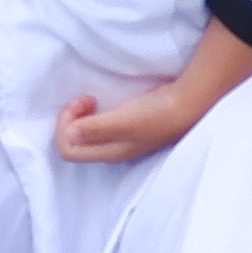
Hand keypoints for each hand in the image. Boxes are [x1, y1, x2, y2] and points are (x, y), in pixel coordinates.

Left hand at [55, 72, 218, 164]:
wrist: (186, 104)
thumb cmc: (156, 114)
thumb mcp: (123, 121)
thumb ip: (94, 129)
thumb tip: (69, 134)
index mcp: (108, 152)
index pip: (68, 150)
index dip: (65, 126)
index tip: (81, 105)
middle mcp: (111, 150)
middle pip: (74, 143)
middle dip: (70, 120)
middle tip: (85, 100)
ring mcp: (120, 139)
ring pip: (85, 134)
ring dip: (80, 116)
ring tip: (92, 100)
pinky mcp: (127, 127)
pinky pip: (97, 125)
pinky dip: (92, 114)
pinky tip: (101, 102)